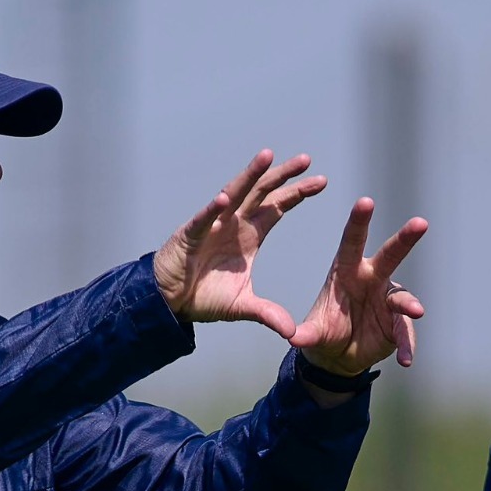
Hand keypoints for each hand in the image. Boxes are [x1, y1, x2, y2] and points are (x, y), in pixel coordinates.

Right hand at [154, 150, 326, 336]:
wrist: (170, 301)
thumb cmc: (204, 295)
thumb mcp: (243, 306)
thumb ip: (268, 314)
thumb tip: (292, 333)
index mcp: (249, 235)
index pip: (277, 208)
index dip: (297, 193)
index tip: (321, 181)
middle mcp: (233, 223)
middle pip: (262, 193)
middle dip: (283, 176)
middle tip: (306, 160)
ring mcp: (211, 225)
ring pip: (233, 194)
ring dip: (250, 176)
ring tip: (267, 157)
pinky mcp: (189, 235)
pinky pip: (202, 220)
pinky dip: (212, 210)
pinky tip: (223, 200)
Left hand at [289, 198, 427, 376]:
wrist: (339, 356)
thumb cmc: (324, 332)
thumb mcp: (313, 333)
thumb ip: (306, 334)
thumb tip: (292, 337)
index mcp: (346, 271)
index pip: (352, 242)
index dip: (359, 222)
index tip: (366, 201)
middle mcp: (371, 279)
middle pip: (390, 255)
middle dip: (405, 239)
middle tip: (420, 223)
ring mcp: (387, 300)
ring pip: (403, 297)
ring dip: (409, 303)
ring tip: (415, 311)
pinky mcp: (398, 323)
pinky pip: (405, 332)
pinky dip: (407, 345)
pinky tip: (406, 360)